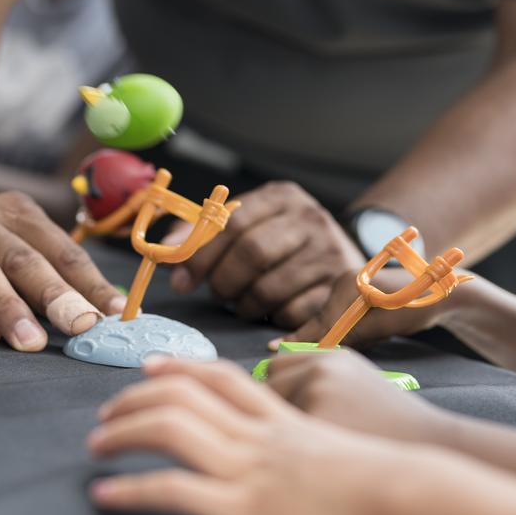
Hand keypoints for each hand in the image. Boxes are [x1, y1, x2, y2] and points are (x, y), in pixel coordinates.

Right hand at [0, 191, 125, 349]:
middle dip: (55, 294)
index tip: (116, 314)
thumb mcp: (15, 243)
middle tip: (80, 325)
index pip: (61, 249)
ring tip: (32, 342)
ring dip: (8, 308)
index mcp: (18, 213)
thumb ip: (53, 273)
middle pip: (22, 258)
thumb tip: (102, 312)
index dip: (91, 282)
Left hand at [88, 357, 431, 514]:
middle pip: (185, 393)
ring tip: (96, 446)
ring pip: (170, 428)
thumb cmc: (387, 474)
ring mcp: (249, 469)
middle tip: (107, 414)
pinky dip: (133, 489)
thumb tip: (292, 429)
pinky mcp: (242, 510)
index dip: (178, 367)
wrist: (404, 496)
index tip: (148, 367)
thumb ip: (310, 426)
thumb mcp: (345, 438)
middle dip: (136, 398)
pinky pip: (175, 489)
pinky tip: (106, 494)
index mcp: (284, 414)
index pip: (221, 376)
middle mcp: (260, 433)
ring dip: (123, 434)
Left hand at [165, 181, 363, 327]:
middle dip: (223, 281)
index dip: (201, 254)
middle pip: (251, 252)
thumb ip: (208, 232)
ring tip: (241, 302)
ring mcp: (329, 253)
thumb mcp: (253, 224)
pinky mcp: (336, 289)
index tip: (181, 280)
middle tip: (216, 294)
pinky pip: (290, 312)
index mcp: (283, 196)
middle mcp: (311, 218)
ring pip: (268, 288)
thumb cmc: (286, 243)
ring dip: (243, 305)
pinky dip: (271, 317)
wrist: (349, 258)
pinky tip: (270, 309)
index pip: (233, 221)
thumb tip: (166, 247)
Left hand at [265, 347, 449, 442]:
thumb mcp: (356, 379)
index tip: (290, 411)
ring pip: (272, 415)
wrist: (427, 442)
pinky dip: (292, 451)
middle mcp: (320, 371)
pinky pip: (283, 438)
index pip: (276, 367)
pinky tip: (314, 461)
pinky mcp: (314, 425)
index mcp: (330, 358)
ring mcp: (315, 397)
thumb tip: (272, 382)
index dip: (279, 391)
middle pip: (269, 387)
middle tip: (297, 436)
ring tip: (313, 448)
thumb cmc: (388, 419)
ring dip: (281, 431)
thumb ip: (319, 375)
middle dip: (275, 410)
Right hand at [275, 267, 451, 349]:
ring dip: (330, 337)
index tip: (276, 352)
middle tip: (281, 357)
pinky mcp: (361, 294)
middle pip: (323, 320)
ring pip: (332, 320)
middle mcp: (346, 281)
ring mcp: (353, 286)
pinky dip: (342, 331)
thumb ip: (353, 336)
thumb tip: (323, 350)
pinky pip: (343, 317)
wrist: (445, 291)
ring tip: (314, 353)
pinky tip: (345, 342)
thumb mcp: (384, 326)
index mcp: (349, 285)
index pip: (321, 321)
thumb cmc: (417, 307)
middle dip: (314, 341)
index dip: (301, 341)